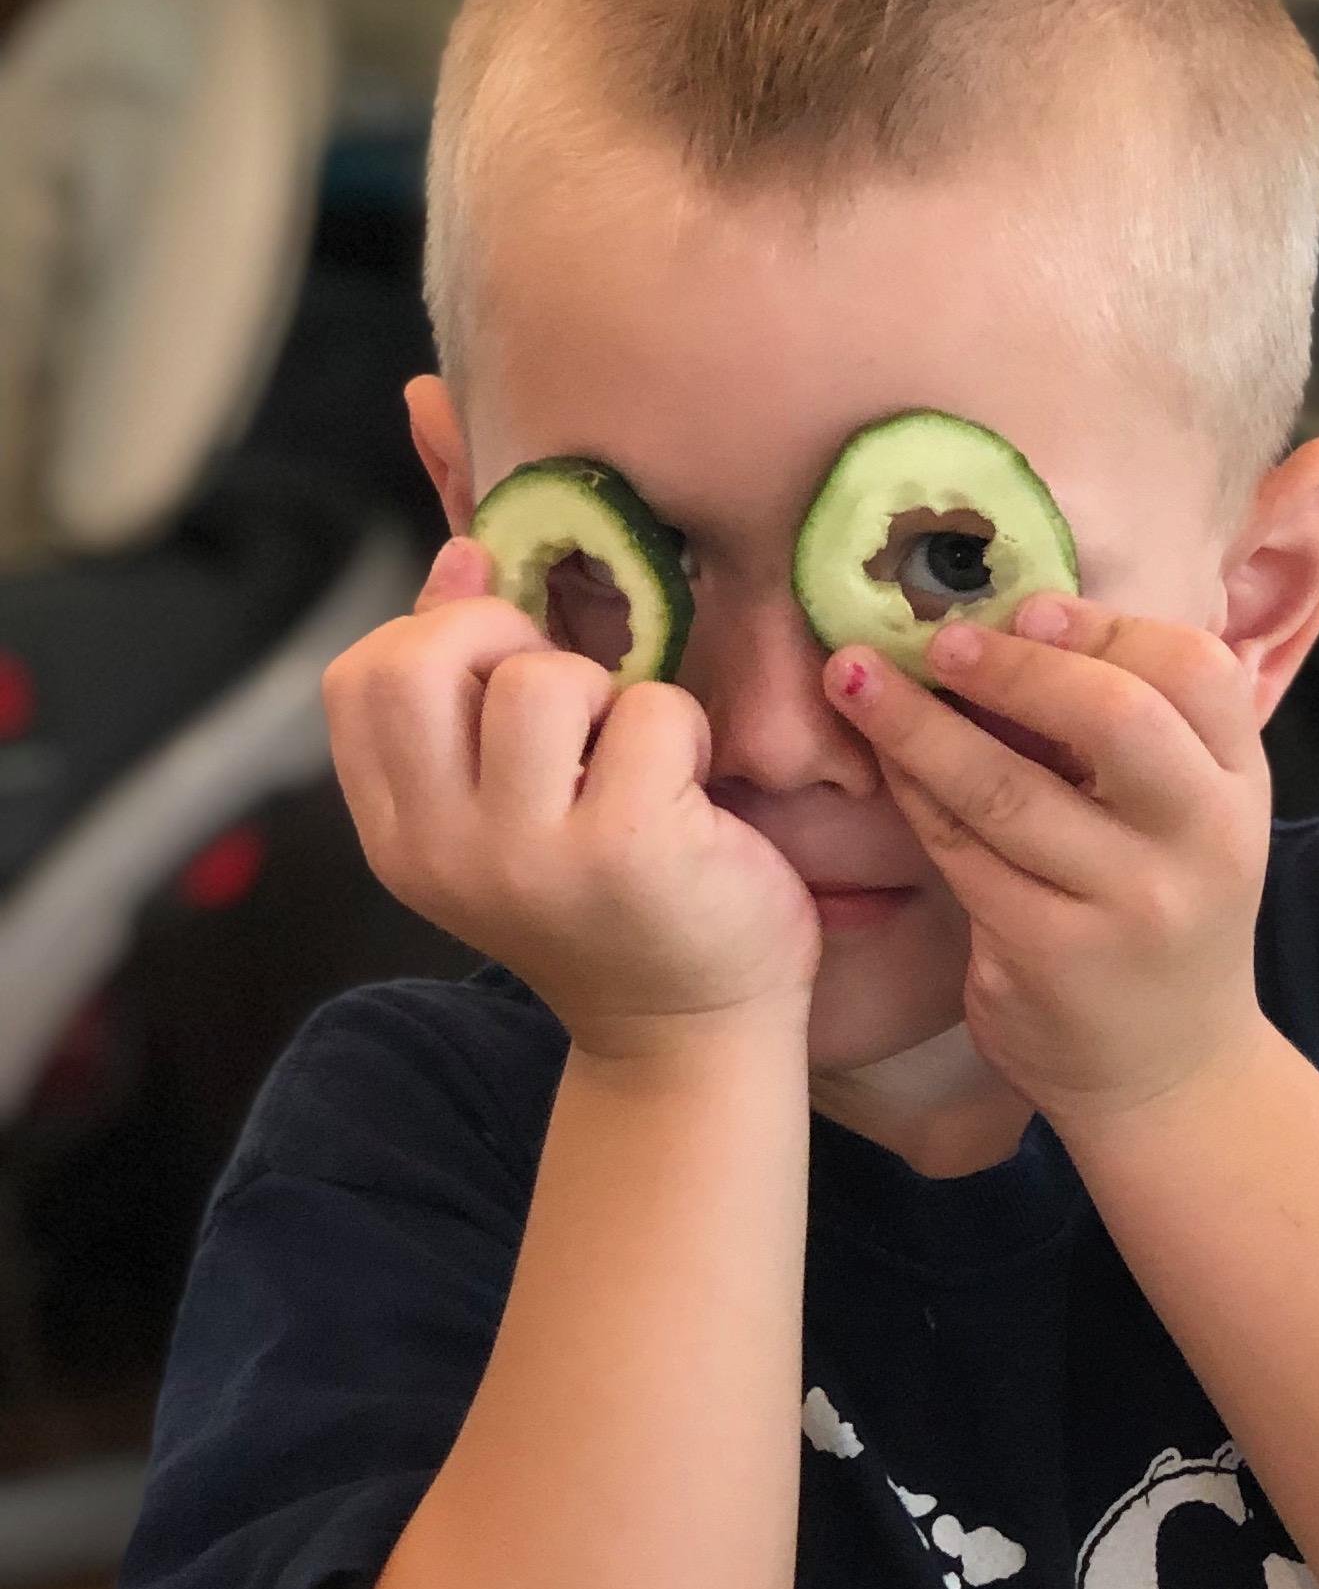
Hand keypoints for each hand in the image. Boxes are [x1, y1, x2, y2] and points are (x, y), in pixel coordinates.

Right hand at [323, 537, 818, 1060]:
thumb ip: (467, 687)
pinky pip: (650, 710)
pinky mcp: (627, 849)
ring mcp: (530, 856)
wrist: (691, 1032)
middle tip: (569, 704)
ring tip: (632, 760)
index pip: (359, 681)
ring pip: (541, 678)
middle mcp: (444, 851)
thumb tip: (464, 556)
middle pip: (421, 660)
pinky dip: (681, 730)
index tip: (502, 670)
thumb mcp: (509, 803)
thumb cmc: (611, 903)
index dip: (433, 638)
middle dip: (503, 643)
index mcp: (402, 838)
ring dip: (606, 693)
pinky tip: (689, 794)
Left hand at [824, 597, 1270, 1126]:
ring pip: (1008, 788)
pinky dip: (914, 796)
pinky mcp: (1049, 956)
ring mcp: (1125, 906)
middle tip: (938, 641)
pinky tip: (881, 760)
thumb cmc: (1163, 917)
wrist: (1169, 1073)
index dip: (1103, 628)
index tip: (1026, 610)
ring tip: (851, 676)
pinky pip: (961, 854)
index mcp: (1238, 790)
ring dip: (917, 724)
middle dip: (1014, 666)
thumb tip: (1018, 621)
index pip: (1195, 671)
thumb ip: (1139, 733)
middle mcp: (1199, 845)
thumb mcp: (1189, 820)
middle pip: (1115, 718)